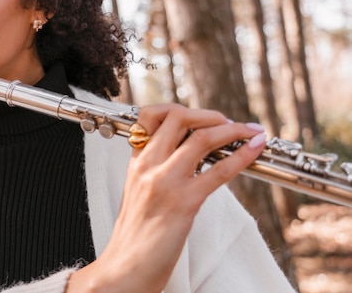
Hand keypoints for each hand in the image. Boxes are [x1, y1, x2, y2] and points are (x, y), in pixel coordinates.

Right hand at [67, 104, 266, 292]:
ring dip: (233, 129)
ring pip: (202, 138)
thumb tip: (183, 157)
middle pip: (179, 118)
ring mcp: (165, 182)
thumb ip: (154, 171)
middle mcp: (148, 166)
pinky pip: (218, 171)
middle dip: (210, 114)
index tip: (200, 118)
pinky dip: (242, 156)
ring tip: (251, 131)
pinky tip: (255, 149)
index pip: (151, 116)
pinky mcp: (183, 203)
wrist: (124, 269)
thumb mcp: (137, 193)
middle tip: (229, 123)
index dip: (179, 110)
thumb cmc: (134, 237)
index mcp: (137, 163)